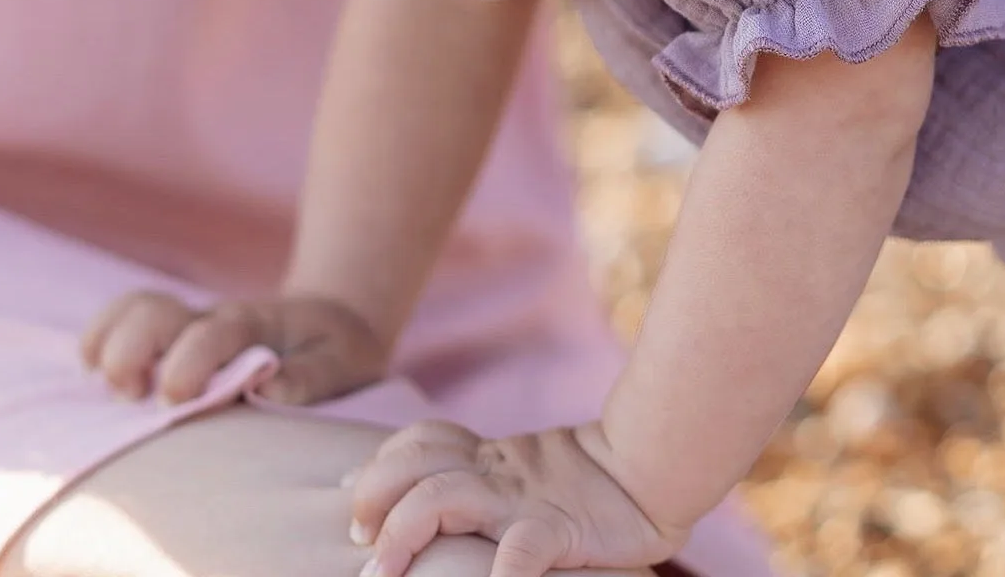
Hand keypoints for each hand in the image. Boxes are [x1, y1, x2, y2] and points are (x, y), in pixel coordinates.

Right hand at [79, 288, 389, 405]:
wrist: (333, 318)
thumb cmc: (337, 350)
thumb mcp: (343, 361)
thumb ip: (311, 375)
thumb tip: (267, 386)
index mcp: (254, 327)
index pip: (212, 333)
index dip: (188, 364)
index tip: (176, 399)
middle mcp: (211, 320)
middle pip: (154, 312)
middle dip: (130, 352)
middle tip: (135, 396)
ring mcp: (187, 326)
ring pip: (133, 310)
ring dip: (109, 343)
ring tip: (111, 388)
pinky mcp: (171, 339)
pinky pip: (122, 320)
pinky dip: (98, 338)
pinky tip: (92, 371)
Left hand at [349, 420, 684, 576]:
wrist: (652, 469)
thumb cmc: (589, 484)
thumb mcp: (526, 473)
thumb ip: (486, 479)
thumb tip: (430, 508)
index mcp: (491, 458)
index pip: (422, 440)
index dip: (380, 464)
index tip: (352, 497)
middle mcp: (497, 473)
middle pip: (416, 462)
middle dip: (374, 495)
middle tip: (358, 538)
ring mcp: (523, 501)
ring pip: (444, 497)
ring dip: (403, 532)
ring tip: (382, 571)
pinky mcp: (558, 531)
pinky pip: (519, 552)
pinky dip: (497, 576)